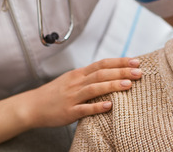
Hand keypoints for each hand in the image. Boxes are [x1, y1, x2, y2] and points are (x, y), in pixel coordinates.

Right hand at [20, 57, 142, 127]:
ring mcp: (72, 97)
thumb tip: (110, 73)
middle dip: (121, 71)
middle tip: (139, 72)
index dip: (119, 62)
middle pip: (101, 73)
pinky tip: (109, 105)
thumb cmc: (55, 94)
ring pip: (94, 88)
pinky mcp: (68, 112)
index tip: (136, 61)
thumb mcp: (71, 80)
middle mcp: (76, 83)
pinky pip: (84, 109)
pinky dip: (97, 107)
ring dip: (112, 85)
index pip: (102, 64)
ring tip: (128, 84)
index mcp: (78, 74)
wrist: (33, 106)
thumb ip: (88, 77)